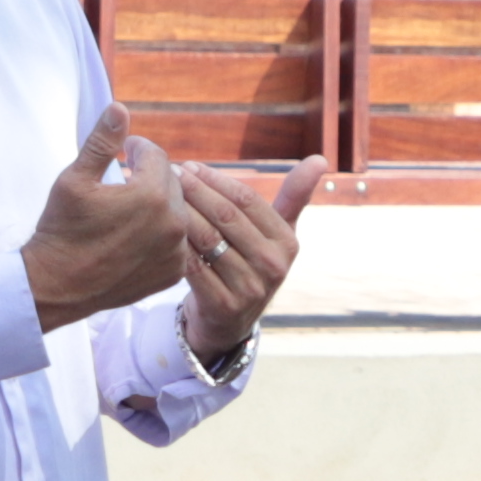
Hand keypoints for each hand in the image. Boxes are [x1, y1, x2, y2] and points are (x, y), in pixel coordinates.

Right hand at [23, 110, 186, 327]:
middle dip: (149, 176)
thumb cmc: (62, 230)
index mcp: (152, 195)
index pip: (156, 156)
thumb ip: (102, 141)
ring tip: (130, 208)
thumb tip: (119, 107)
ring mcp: (176, 251)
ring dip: (157, 205)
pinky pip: (177, 241)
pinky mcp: (173, 273)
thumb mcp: (75, 179)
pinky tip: (137, 235)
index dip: (137, 148)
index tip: (124, 150)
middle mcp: (173, 223)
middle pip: (171, 183)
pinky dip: (162, 234)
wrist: (57, 286)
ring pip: (176, 212)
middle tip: (125, 180)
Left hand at [179, 155, 319, 364]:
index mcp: (288, 242)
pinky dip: (175, 244)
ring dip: (182, 212)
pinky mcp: (223, 305)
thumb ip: (295, 195)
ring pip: (208, 239)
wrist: (231, 321)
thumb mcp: (278, 234)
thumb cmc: (252, 264)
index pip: (248, 200)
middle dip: (195, 190)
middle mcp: (274, 266)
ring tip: (161, 196)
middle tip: (170, 174)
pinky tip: (159, 229)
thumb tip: (320, 159)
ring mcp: (250, 288)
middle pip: (227, 217)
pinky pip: (193, 266)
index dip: (217, 180)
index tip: (191, 166)